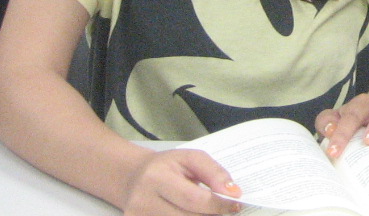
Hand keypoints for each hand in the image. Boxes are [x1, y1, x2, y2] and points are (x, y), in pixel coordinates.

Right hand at [120, 148, 242, 215]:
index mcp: (156, 177)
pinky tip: (192, 214)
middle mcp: (143, 202)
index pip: (192, 199)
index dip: (217, 205)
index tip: (235, 206)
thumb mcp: (190, 158)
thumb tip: (233, 193)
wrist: (132, 178)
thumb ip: (214, 173)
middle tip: (224, 211)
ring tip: (207, 211)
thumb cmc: (166, 166)